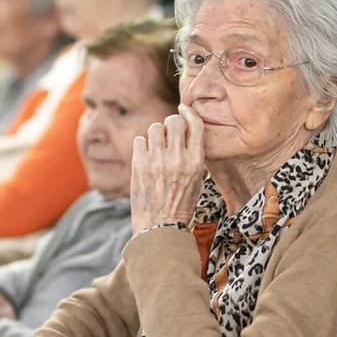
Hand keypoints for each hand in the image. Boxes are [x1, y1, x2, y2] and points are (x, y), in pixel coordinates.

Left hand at [131, 104, 205, 233]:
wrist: (160, 227)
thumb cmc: (181, 203)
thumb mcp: (198, 180)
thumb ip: (193, 155)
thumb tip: (186, 129)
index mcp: (196, 163)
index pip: (195, 126)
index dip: (189, 113)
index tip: (184, 109)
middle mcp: (177, 159)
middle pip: (173, 121)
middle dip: (170, 123)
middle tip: (168, 133)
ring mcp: (156, 161)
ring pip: (154, 127)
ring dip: (155, 135)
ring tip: (156, 148)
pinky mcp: (139, 165)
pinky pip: (139, 140)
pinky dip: (142, 146)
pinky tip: (145, 157)